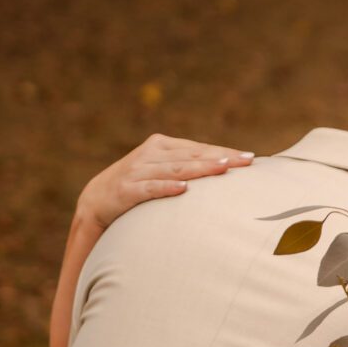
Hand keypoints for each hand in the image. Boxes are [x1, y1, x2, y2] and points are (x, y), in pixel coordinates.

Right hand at [75, 135, 253, 234]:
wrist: (96, 200)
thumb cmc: (137, 186)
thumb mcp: (160, 171)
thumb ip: (185, 168)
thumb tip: (223, 171)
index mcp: (162, 146)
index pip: (199, 148)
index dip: (224, 151)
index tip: (251, 158)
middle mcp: (151, 154)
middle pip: (192, 156)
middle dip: (221, 158)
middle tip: (246, 162)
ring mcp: (138, 170)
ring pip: (176, 169)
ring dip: (201, 168)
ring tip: (224, 167)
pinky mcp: (127, 189)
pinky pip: (151, 188)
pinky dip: (167, 188)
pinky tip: (184, 189)